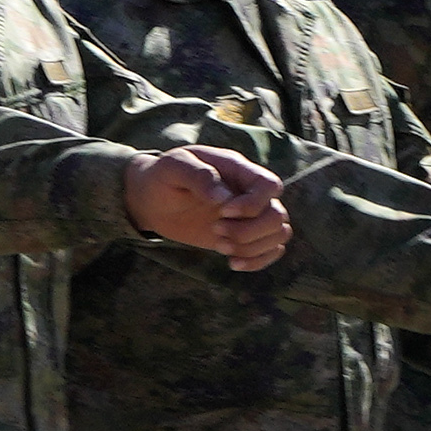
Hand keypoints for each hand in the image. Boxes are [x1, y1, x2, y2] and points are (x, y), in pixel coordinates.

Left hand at [124, 145, 291, 272]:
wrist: (152, 198)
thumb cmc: (164, 176)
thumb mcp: (173, 166)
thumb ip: (198, 175)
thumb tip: (223, 197)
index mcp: (238, 170)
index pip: (269, 185)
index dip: (253, 204)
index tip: (223, 212)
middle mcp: (249, 193)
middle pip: (277, 215)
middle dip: (249, 230)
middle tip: (215, 230)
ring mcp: (249, 216)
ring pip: (278, 234)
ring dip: (252, 247)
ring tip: (220, 246)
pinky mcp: (242, 236)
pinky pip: (270, 250)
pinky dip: (258, 261)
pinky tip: (232, 264)